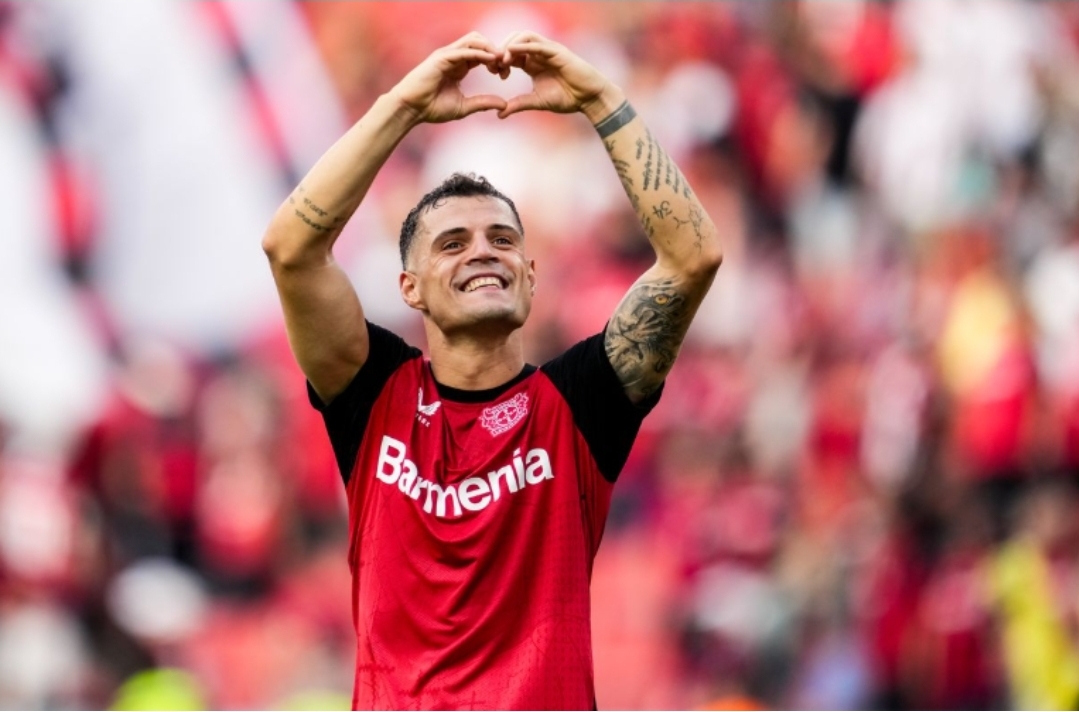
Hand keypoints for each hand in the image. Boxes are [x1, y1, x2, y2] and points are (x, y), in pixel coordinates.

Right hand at [388, 32, 506, 123]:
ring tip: (500, 61)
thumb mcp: (464, 106)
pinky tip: (490, 60)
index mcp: (460, 66)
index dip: (496, 61)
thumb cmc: (432, 108)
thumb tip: (504, 104)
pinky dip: (479, 53)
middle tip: (505, 67)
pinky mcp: (442, 57)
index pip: (483, 54)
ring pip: (474, 40)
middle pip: (481, 42)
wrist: (411, 109)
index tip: (505, 74)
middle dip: (495, 51)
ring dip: (489, 48)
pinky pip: (464, 50)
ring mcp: (448, 55)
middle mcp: (454, 57)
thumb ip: (483, 103)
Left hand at [494, 31, 618, 119]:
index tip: (493, 72)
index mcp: (532, 63)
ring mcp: (548, 50)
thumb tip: (499, 114)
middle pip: (514, 40)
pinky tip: (511, 52)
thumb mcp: (537, 102)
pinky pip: (537, 43)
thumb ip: (518, 104)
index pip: (510, 54)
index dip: (499, 60)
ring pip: (524, 36)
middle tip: (494, 65)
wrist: (588, 98)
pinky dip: (523, 45)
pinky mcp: (556, 51)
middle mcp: (538, 54)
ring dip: (510, 45)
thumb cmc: (567, 98)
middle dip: (501, 50)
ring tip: (502, 60)